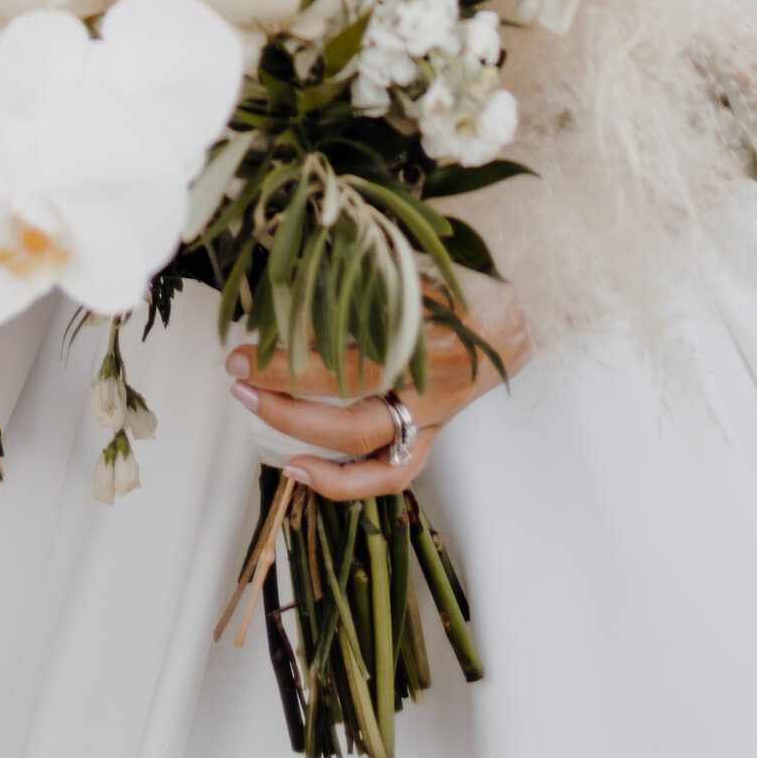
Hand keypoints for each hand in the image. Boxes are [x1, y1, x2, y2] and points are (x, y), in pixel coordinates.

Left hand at [227, 283, 528, 501]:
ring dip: (309, 444)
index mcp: (426, 349)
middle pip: (352, 422)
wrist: (517, 313)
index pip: (343, 370)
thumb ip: (359, 287)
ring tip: (259, 418)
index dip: (287, 366)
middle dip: (287, 407)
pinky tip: (302, 469)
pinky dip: (345, 482)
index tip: (243, 353)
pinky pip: (390, 474)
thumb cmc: (460, 285)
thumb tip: (288, 296)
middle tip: (239, 379)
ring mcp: (433, 421)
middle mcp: (430, 394)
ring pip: (371, 459)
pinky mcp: (431, 436)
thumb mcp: (409, 274)